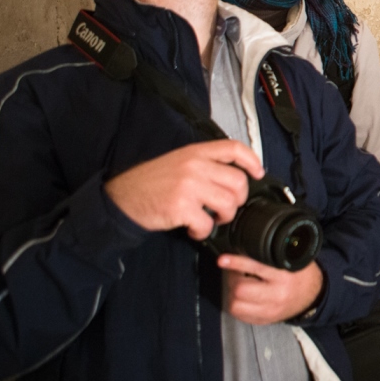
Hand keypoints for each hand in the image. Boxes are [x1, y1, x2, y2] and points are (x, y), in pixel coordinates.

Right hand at [105, 141, 262, 239]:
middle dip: (237, 200)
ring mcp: (188, 186)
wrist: (121, 198)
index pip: (233, 148)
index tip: (258, 173)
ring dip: (223, 217)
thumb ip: (205, 164)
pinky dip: (204, 232)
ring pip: (228, 203)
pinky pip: (208, 224)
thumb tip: (235, 176)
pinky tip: (194, 229)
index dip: (251, 160)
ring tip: (210, 219)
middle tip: (225, 208)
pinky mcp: (181, 207)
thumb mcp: (178, 161)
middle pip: (238, 182)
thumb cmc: (151, 182)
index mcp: (195, 152)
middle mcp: (194, 166)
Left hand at [219, 254, 324, 325]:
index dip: (236, 263)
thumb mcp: (293, 259)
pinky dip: (236, 304)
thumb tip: (247, 246)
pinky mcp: (264, 320)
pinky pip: (239, 315)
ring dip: (232, 292)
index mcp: (285, 277)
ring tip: (238, 283)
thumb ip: (273, 254)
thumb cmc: (301, 273)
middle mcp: (276, 296)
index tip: (223, 259)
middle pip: (240, 290)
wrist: (313, 295)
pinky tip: (243, 296)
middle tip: (234, 270)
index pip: (255, 269)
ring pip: (235, 305)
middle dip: (232, 278)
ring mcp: (269, 311)